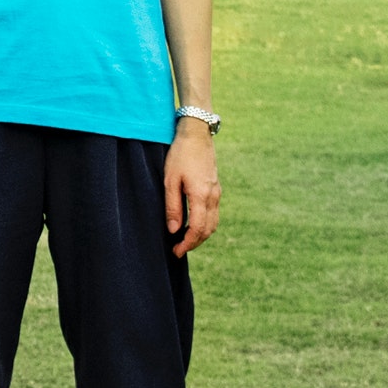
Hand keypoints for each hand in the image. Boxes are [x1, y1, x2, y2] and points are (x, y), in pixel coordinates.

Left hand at [164, 125, 221, 256]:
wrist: (196, 135)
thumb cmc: (180, 155)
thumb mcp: (170, 180)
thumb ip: (172, 206)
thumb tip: (174, 230)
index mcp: (201, 196)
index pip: (198, 229)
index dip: (188, 243)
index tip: (176, 252)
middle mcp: (213, 196)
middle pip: (208, 229)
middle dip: (194, 243)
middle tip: (178, 250)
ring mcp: (217, 192)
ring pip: (213, 223)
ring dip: (201, 235)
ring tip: (185, 240)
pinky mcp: (216, 188)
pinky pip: (214, 213)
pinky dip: (205, 224)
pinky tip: (193, 224)